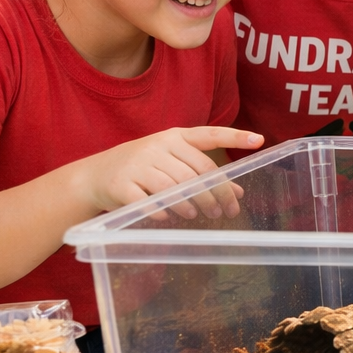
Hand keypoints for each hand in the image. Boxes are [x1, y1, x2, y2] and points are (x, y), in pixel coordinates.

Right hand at [79, 127, 262, 219]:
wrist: (94, 175)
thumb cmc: (143, 168)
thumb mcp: (172, 163)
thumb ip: (203, 173)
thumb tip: (238, 192)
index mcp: (175, 137)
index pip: (210, 135)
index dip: (235, 137)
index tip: (259, 140)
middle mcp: (159, 146)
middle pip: (197, 171)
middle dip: (215, 193)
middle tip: (225, 210)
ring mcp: (138, 164)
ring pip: (175, 187)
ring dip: (191, 203)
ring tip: (200, 215)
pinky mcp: (121, 184)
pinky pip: (148, 201)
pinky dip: (162, 211)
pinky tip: (169, 218)